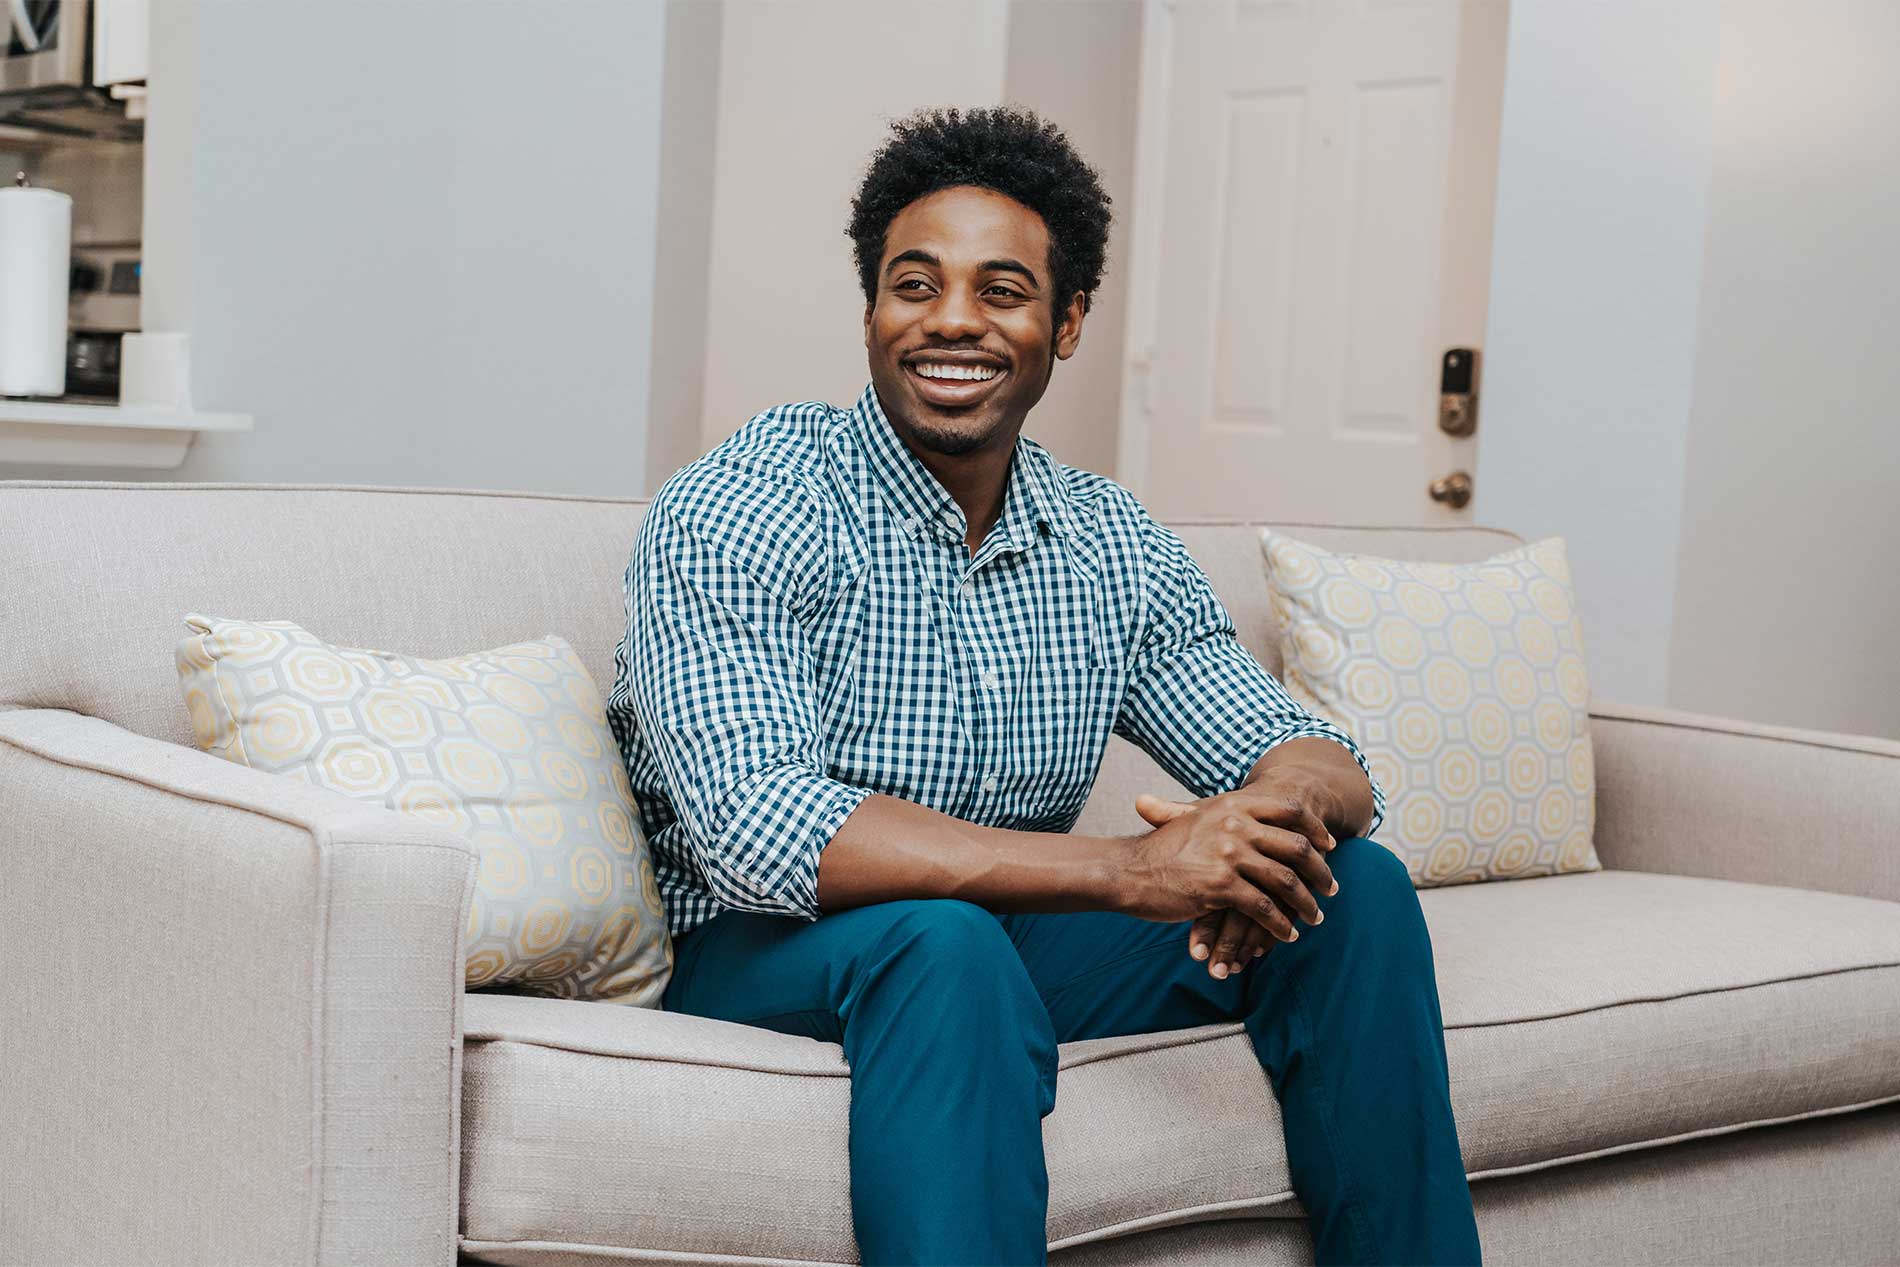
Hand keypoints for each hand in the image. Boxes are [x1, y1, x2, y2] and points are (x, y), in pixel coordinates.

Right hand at [1121, 782, 1338, 978]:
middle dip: (1320, 871)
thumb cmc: (1162, 848)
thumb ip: (1224, 813)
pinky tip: (1287, 934)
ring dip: (1306, 903)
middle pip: (1296, 847)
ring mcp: (1229, 854)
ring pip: (1286, 881)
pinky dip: (1280, 925)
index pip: (1290, 810)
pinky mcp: (1221, 886)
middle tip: (1331, 888)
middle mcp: (1235, 824)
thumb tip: (1251, 811)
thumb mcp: (1193, 818)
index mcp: (1233, 804)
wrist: (1130, 870)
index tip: (1328, 847)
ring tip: (1315, 917)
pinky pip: (1264, 908)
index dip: (1314, 830)